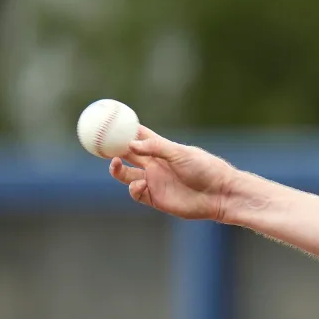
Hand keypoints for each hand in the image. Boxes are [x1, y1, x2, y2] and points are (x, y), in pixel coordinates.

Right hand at [109, 126, 235, 220]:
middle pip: (127, 154)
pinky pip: (136, 193)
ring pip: (126, 175)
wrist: (220, 194)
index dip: (125, 128)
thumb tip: (130, 143)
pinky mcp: (156, 199)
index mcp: (163, 149)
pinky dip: (133, 189)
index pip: (140, 136)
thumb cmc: (205, 169)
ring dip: (117, 169)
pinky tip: (140, 185)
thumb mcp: (181, 154)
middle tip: (99, 143)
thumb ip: (156, 148)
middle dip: (112, 148)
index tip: (109, 119)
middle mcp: (156, 165)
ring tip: (115, 164)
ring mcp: (155, 182)